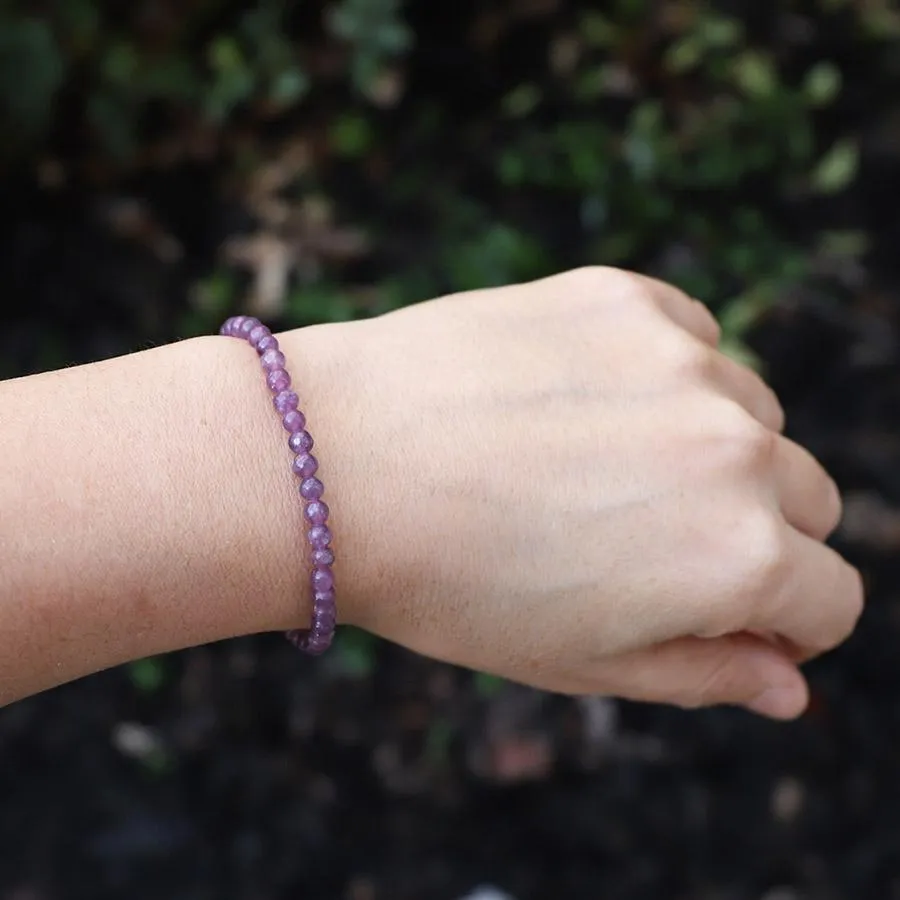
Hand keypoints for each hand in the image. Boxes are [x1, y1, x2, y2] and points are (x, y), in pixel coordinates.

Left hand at [289, 267, 862, 718]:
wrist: (332, 466)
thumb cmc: (448, 583)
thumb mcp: (581, 661)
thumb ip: (704, 674)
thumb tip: (790, 690)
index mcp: (737, 558)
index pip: (829, 600)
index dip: (785, 623)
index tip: (730, 616)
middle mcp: (735, 451)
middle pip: (808, 501)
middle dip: (755, 533)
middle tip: (647, 540)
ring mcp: (683, 363)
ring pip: (753, 416)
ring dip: (706, 447)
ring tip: (593, 467)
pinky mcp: (627, 299)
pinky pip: (692, 338)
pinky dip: (660, 374)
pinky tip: (579, 399)